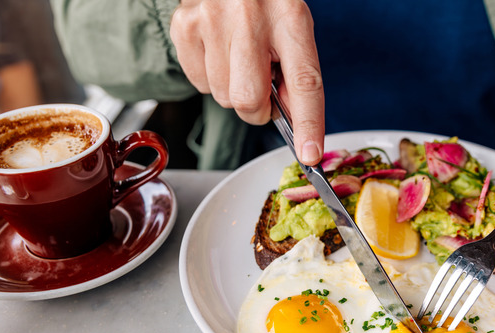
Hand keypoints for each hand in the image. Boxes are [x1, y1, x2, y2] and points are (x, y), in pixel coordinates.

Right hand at [170, 0, 324, 164]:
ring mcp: (211, 20)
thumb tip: (295, 124)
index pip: (304, 82)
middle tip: (261, 87)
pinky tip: (219, 51)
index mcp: (290, 16)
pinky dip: (211, 78)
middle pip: (249, 100)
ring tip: (239, 57)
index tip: (310, 155)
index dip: (308, 123)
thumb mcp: (293, 28)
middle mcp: (250, 16)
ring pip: (223, 97)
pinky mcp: (184, 26)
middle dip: (257, 108)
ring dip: (233, 90)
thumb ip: (296, 74)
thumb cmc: (267, 3)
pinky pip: (199, 84)